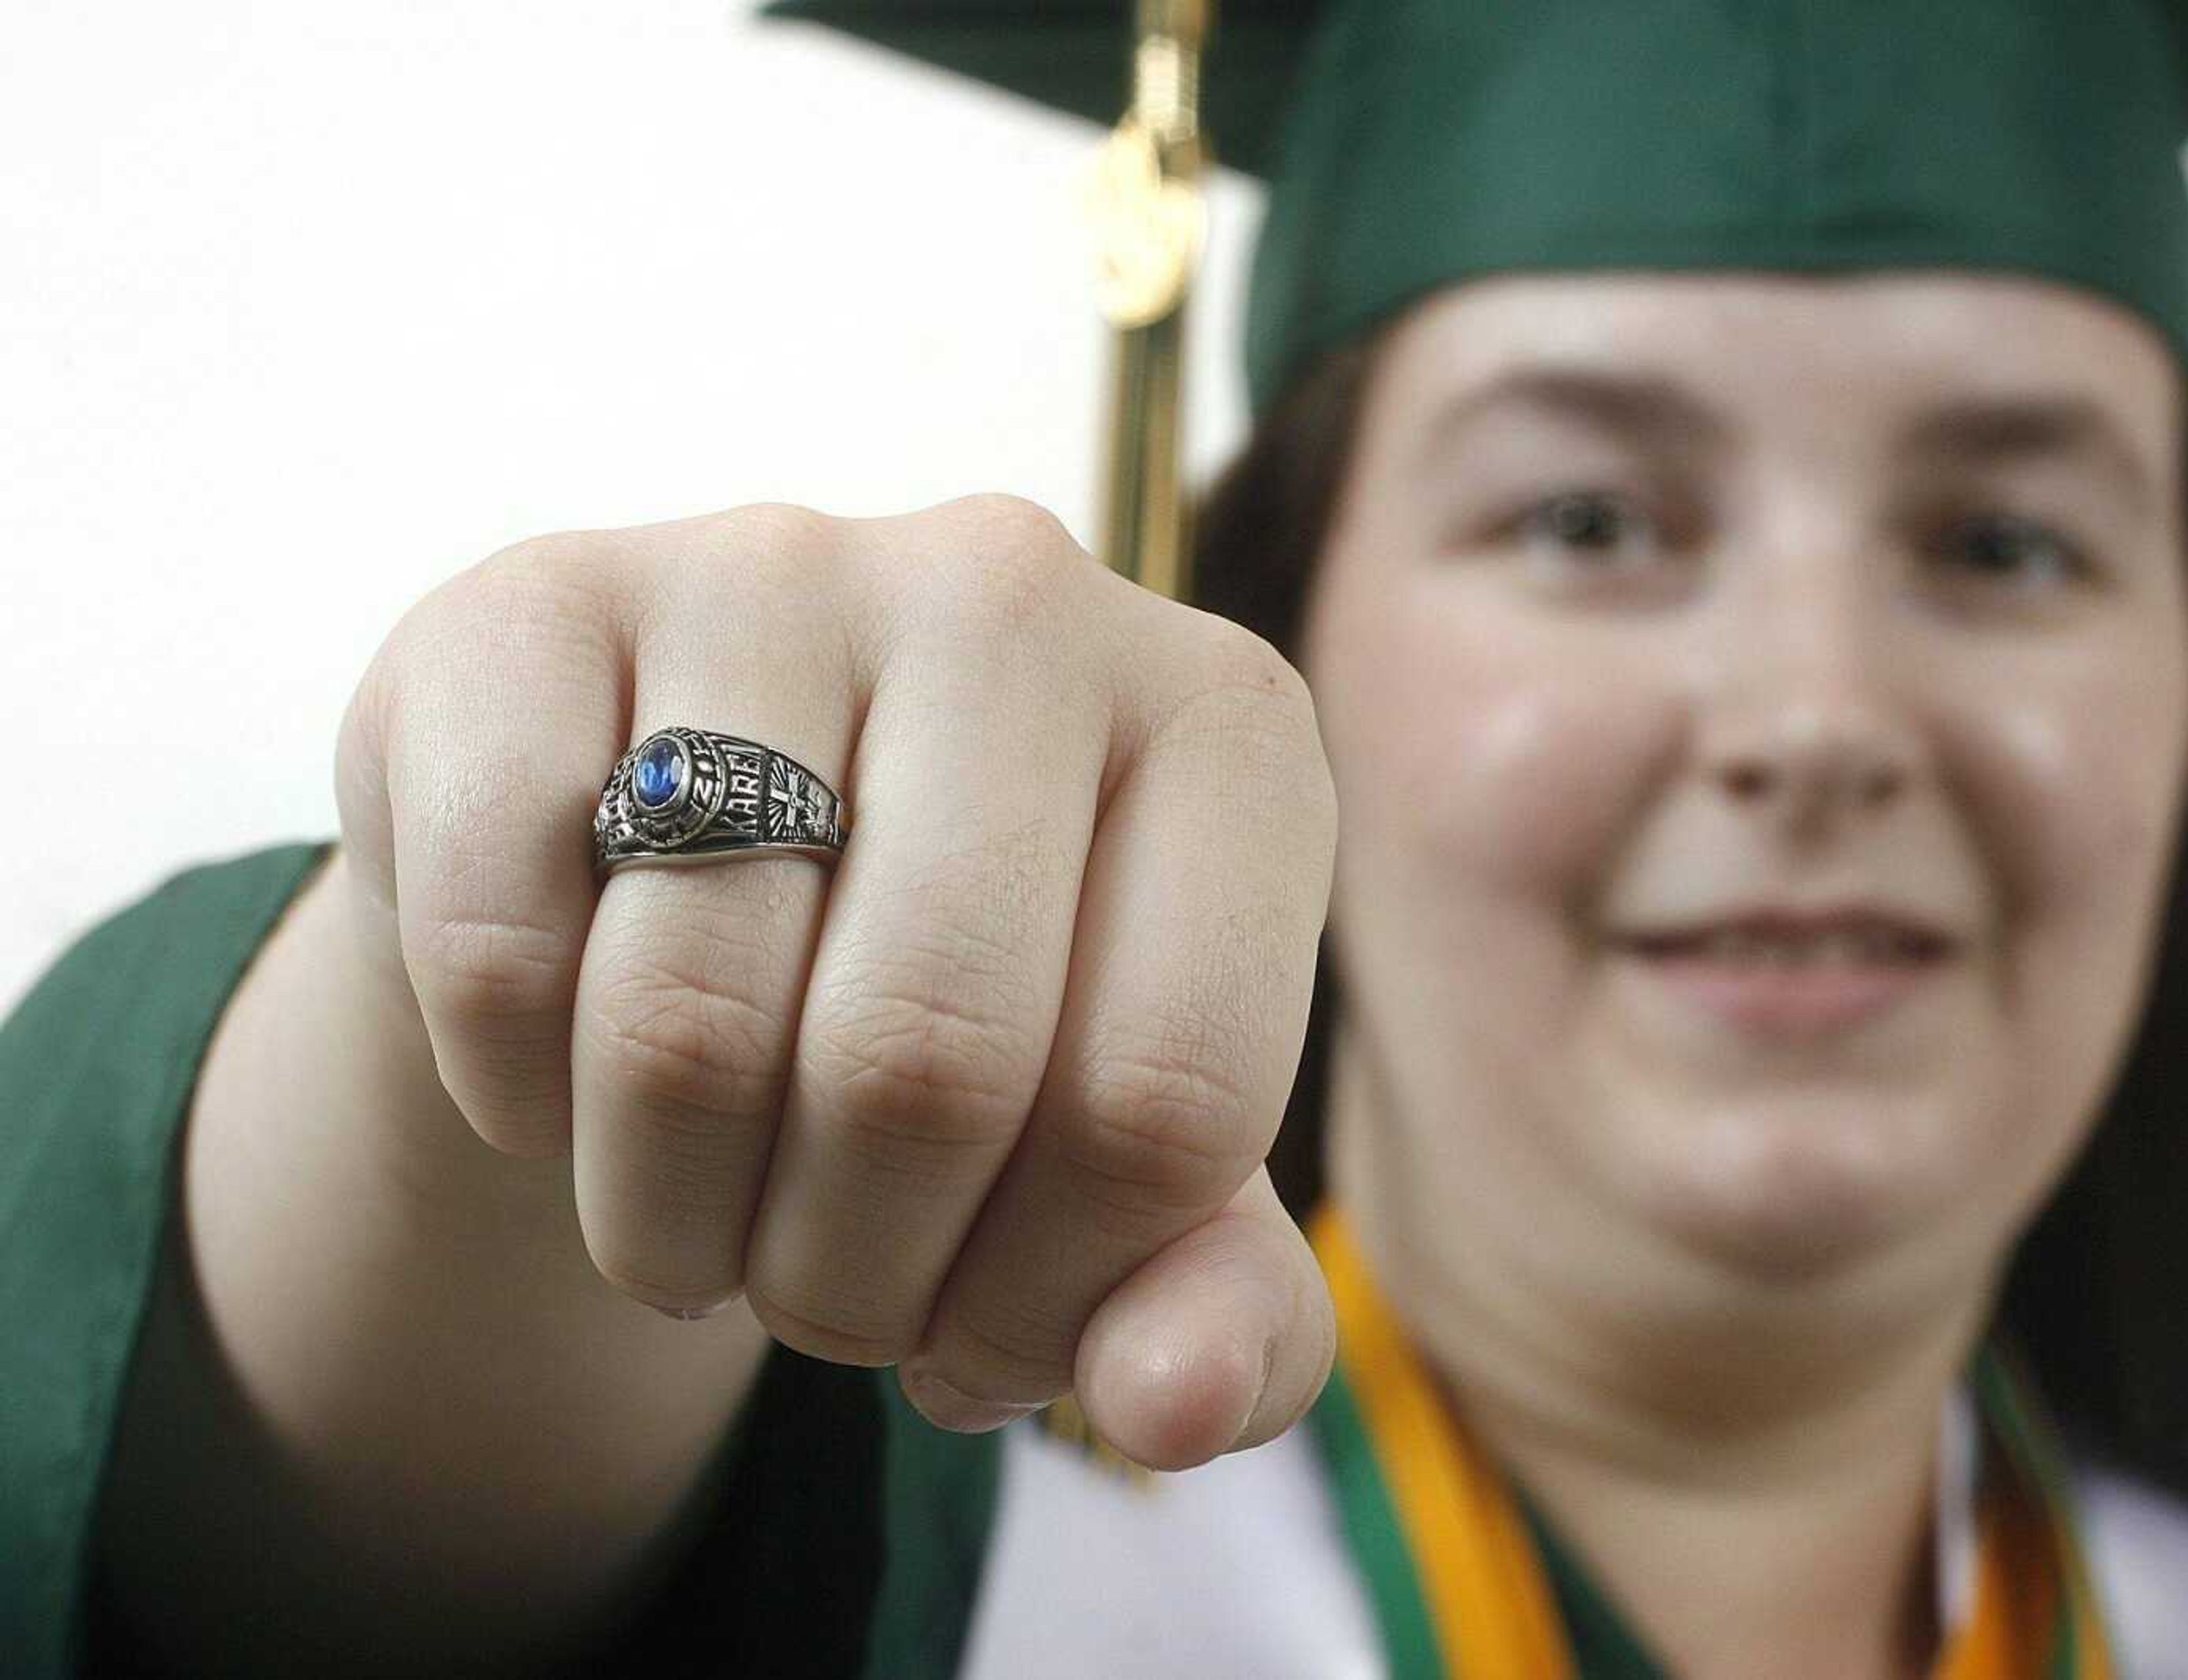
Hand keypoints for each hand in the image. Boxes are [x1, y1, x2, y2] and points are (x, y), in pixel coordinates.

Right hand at [332, 498, 1339, 1469]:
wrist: (688, 849)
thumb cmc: (967, 1016)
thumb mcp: (1126, 1173)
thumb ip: (1217, 1312)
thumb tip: (1172, 1410)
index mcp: (1227, 732)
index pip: (1163, 1104)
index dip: (1046, 1301)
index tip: (975, 1336)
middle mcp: (1019, 596)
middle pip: (925, 1067)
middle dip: (849, 1280)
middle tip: (820, 1295)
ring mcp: (771, 569)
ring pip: (688, 1026)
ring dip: (671, 1226)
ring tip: (701, 1217)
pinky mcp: (533, 600)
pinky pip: (495, 946)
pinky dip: (512, 1094)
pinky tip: (567, 1076)